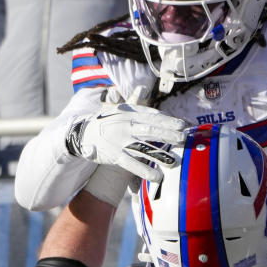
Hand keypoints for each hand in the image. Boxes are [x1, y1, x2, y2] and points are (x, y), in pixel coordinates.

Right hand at [65, 103, 186, 181]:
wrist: (82, 133)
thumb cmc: (106, 122)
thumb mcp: (119, 109)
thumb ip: (135, 104)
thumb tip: (144, 89)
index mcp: (130, 114)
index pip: (153, 116)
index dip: (168, 120)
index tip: (183, 124)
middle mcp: (126, 126)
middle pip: (151, 130)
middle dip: (169, 134)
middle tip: (183, 139)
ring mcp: (120, 140)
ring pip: (143, 148)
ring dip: (160, 155)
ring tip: (174, 161)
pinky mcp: (115, 155)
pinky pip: (132, 163)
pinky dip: (144, 170)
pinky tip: (156, 176)